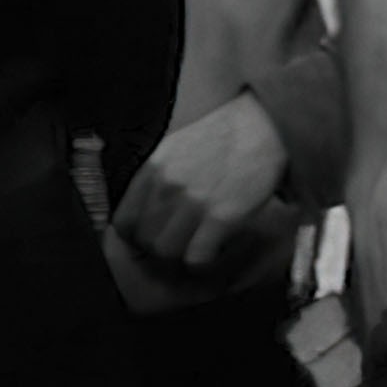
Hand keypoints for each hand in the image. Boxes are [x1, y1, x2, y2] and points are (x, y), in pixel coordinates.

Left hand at [112, 92, 288, 269]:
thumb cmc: (221, 138)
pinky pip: (196, 257)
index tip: (150, 238)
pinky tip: (214, 246)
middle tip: (179, 243)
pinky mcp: (221, 216)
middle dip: (160, 248)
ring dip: (181, 255)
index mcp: (153, 168)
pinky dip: (204, 259)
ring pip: (167, 252)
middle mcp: (168, 186)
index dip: (135, 237)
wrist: (262, 127)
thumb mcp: (175, 147)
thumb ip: (157, 178)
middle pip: (146, 241)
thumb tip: (145, 211)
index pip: (124, 222)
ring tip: (197, 245)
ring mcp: (194, 201)